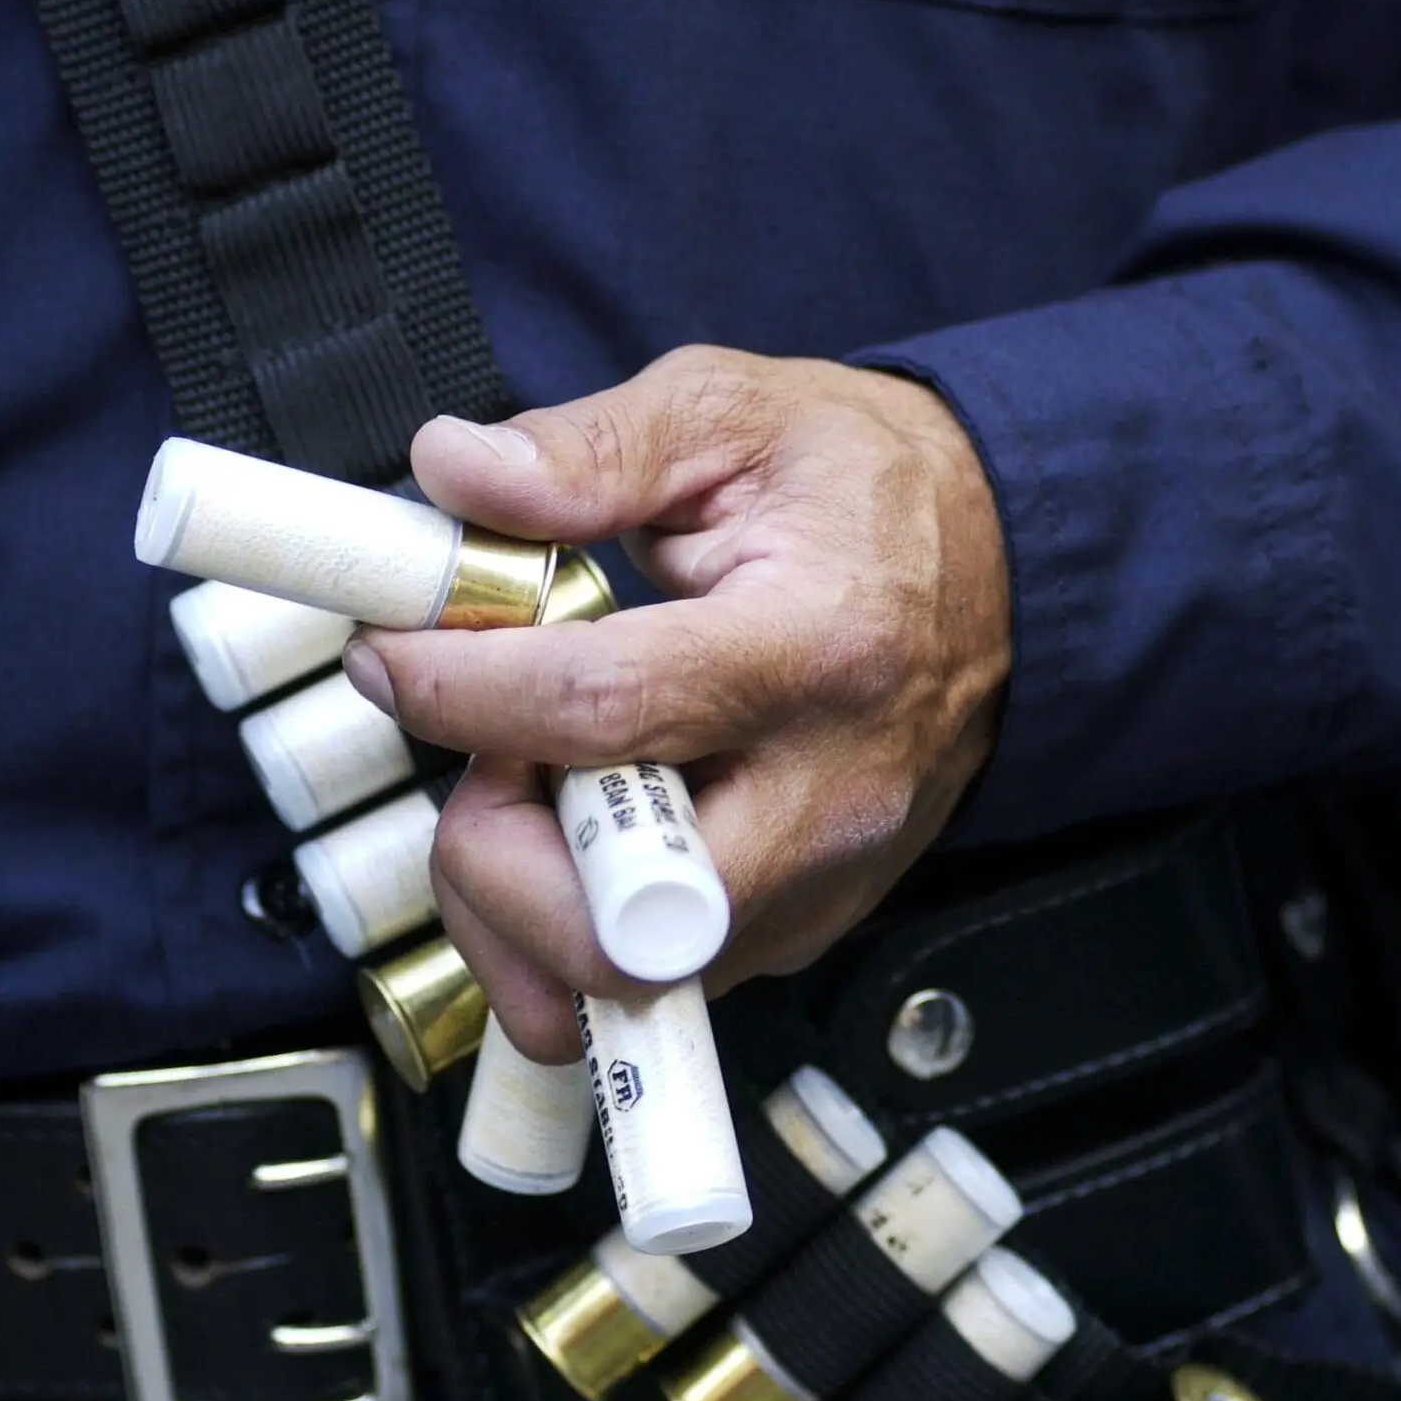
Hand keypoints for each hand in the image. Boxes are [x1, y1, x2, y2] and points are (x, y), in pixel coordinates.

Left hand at [346, 345, 1011, 1060]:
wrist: (1009, 569)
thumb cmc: (871, 493)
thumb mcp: (734, 416)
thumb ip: (588, 450)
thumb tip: (456, 471)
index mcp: (811, 648)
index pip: (598, 711)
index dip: (458, 694)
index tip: (392, 659)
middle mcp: (826, 795)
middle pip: (612, 927)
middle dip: (495, 866)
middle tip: (489, 765)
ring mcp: (821, 882)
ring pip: (620, 985)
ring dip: (523, 906)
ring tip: (537, 790)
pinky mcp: (805, 926)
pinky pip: (651, 983)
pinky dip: (574, 923)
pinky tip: (586, 826)